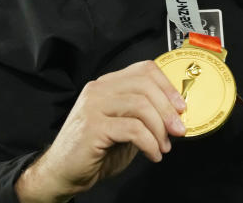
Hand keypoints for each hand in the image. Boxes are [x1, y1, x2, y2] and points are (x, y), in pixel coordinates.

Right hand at [15, 61, 187, 202]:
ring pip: (140, 105)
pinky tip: (152, 154)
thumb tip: (174, 113)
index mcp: (107, 85)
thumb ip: (143, 115)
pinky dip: (149, 143)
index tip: (181, 106)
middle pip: (145, 85)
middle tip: (178, 130)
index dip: (167, 86)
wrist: (62, 173)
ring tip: (163, 146)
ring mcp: (93, 106)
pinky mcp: (93, 127)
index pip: (143, 70)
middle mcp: (98, 90)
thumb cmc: (94, 151)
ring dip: (159, 129)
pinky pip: (133, 129)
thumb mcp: (124, 127)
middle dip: (168, 109)